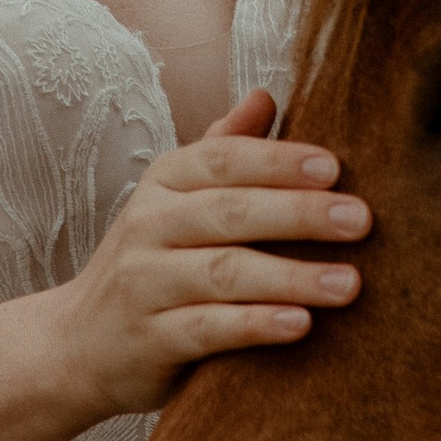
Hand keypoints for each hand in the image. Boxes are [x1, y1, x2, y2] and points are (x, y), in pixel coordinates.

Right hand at [46, 88, 371, 419]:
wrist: (78, 344)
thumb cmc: (151, 262)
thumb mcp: (176, 199)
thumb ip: (224, 150)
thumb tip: (265, 96)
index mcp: (164, 181)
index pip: (223, 158)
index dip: (279, 160)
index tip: (337, 167)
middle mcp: (148, 224)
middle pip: (230, 211)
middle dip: (300, 213)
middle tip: (362, 220)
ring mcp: (144, 283)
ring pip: (223, 272)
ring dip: (291, 277)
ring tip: (350, 283)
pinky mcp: (149, 340)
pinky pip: (207, 329)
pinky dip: (255, 326)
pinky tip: (301, 324)